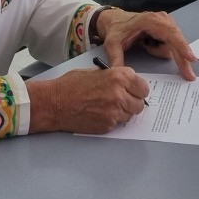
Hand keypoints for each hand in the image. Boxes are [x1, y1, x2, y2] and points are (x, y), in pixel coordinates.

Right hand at [26, 67, 148, 133]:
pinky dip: (111, 120)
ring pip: (130, 115)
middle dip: (132, 102)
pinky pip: (117, 123)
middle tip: (122, 100)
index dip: (138, 90)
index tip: (134, 91)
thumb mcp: (96, 72)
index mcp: (119, 77)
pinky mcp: (107, 126)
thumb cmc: (71, 85)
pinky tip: (99, 113)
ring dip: (123, 112)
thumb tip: (127, 84)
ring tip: (107, 106)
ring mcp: (114, 112)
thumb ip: (115, 77)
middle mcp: (120, 94)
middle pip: (139, 104)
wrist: (55, 103)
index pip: (143, 87)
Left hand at [97, 9, 197, 80]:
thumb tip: (119, 74)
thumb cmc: (115, 30)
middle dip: (182, 58)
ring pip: (172, 44)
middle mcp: (161, 19)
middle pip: (177, 41)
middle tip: (189, 76)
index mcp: (150, 20)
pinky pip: (169, 44)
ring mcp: (165, 23)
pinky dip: (159, 49)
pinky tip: (147, 45)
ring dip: (159, 51)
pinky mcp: (166, 28)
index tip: (191, 58)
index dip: (182, 46)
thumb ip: (116, 59)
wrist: (115, 20)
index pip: (170, 33)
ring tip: (143, 46)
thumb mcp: (111, 44)